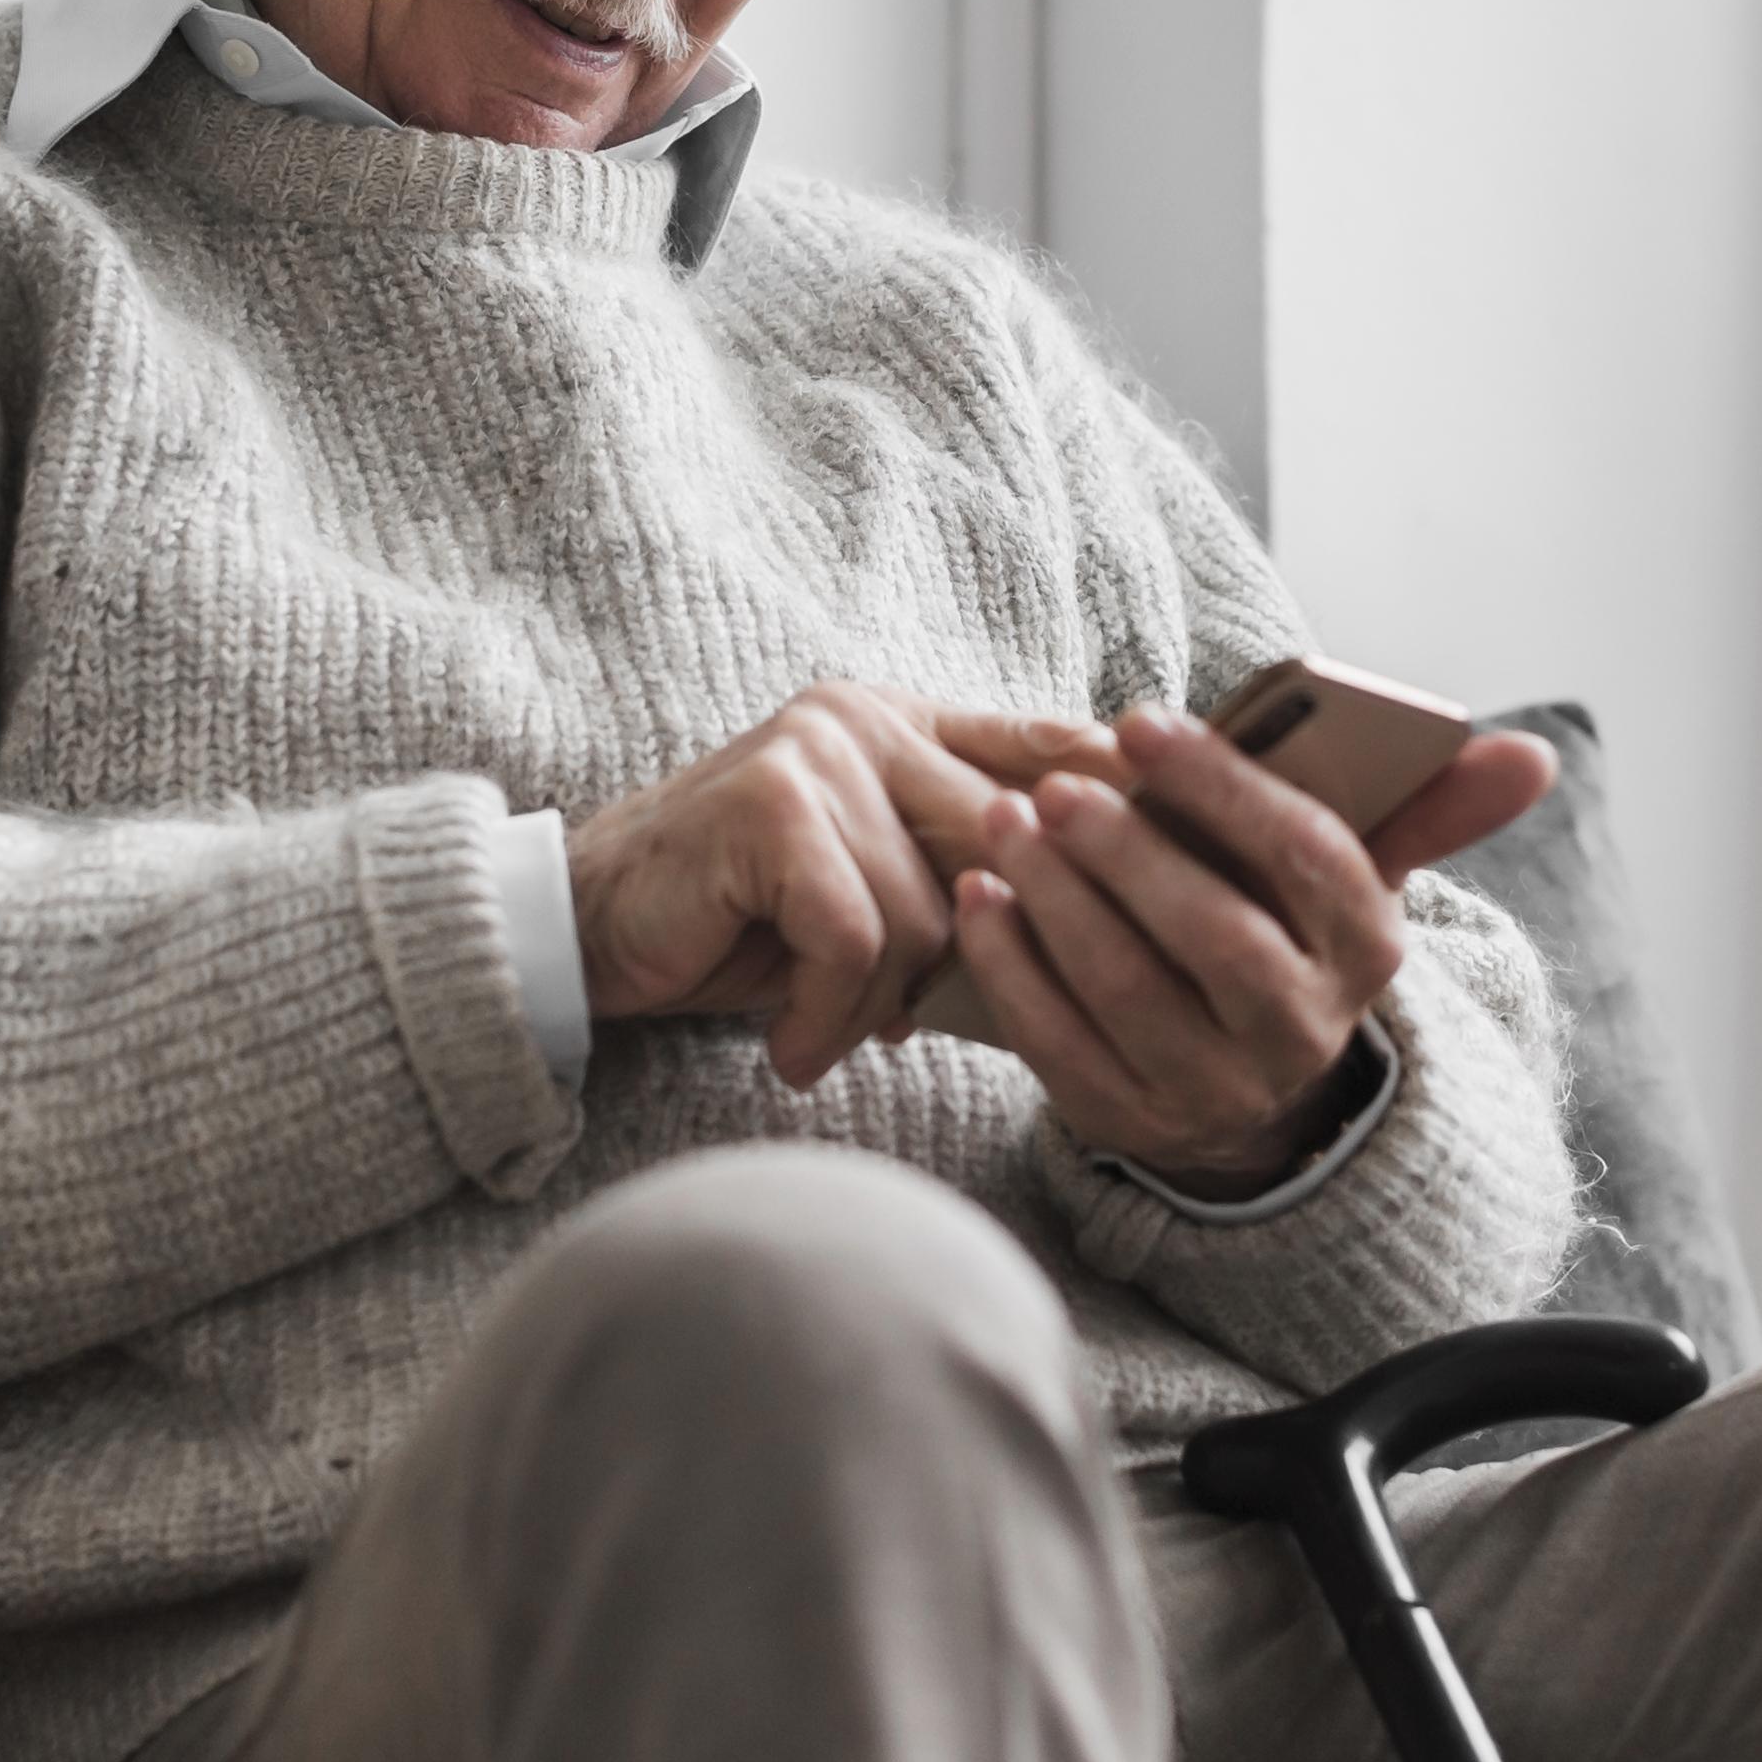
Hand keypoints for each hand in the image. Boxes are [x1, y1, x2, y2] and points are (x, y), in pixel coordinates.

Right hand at [566, 684, 1131, 1087]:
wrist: (585, 934)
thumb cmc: (735, 927)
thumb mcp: (866, 888)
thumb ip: (958, 872)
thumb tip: (1098, 912)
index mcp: (899, 721)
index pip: (1042, 745)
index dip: (1112, 794)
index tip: (1176, 843)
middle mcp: (865, 718)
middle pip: (1004, 842)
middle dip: (995, 947)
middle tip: (941, 1024)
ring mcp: (817, 754)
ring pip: (929, 913)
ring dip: (877, 1004)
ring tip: (819, 1030)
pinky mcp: (774, 810)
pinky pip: (857, 939)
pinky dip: (826, 1013)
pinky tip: (790, 1043)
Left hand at [951, 705, 1555, 1193]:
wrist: (1251, 1093)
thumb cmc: (1286, 933)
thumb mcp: (1354, 877)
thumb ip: (1424, 807)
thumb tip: (1534, 754)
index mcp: (1366, 951)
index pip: (1313, 861)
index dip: (1226, 791)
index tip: (1142, 723)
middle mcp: (1302, 1031)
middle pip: (1217, 938)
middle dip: (1129, 854)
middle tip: (1053, 785)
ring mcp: (1214, 1089)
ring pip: (1129, 992)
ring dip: (1057, 901)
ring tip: (1003, 822)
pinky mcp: (1129, 1123)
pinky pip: (1059, 1045)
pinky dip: (1011, 966)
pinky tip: (979, 895)